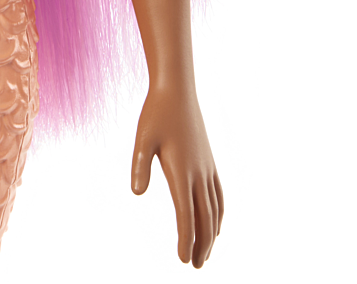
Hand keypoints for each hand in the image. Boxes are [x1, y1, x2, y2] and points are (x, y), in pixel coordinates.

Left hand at [131, 81, 222, 267]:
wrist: (177, 91)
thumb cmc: (156, 114)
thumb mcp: (142, 138)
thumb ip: (140, 165)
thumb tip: (137, 193)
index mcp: (181, 171)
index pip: (186, 214)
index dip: (186, 239)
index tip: (184, 259)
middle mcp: (198, 173)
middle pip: (204, 218)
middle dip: (201, 244)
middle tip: (195, 266)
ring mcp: (207, 168)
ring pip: (214, 209)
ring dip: (211, 233)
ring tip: (206, 253)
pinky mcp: (209, 161)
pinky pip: (219, 195)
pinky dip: (219, 213)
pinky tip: (216, 223)